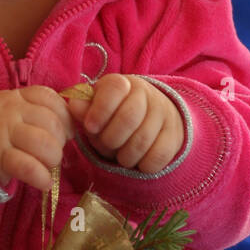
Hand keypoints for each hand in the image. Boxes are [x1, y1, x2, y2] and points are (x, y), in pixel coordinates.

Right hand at [0, 85, 74, 193]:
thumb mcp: (15, 112)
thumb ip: (40, 114)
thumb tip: (73, 130)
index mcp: (19, 96)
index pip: (51, 99)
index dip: (65, 118)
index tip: (65, 132)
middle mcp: (11, 111)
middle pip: (51, 123)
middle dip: (60, 143)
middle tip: (53, 153)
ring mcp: (4, 133)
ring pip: (43, 143)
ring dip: (53, 159)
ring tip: (48, 166)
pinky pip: (27, 166)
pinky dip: (41, 177)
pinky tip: (45, 183)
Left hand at [65, 74, 183, 174]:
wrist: (150, 119)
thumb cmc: (112, 116)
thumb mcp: (94, 110)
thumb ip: (83, 109)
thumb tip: (74, 106)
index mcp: (121, 84)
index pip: (114, 89)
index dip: (100, 111)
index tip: (90, 127)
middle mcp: (146, 93)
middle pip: (128, 119)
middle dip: (111, 140)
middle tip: (107, 145)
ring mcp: (164, 113)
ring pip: (142, 141)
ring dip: (125, 156)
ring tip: (120, 154)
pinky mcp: (175, 135)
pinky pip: (157, 157)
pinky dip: (143, 165)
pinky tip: (138, 160)